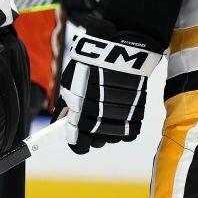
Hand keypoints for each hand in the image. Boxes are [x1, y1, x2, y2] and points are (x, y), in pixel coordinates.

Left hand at [54, 23, 161, 153]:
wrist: (119, 52)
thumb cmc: (90, 65)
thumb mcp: (70, 84)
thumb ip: (65, 106)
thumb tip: (60, 121)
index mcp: (81, 117)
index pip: (79, 145)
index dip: (77, 143)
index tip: (77, 139)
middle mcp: (101, 122)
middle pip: (97, 143)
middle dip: (92, 134)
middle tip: (92, 119)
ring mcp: (120, 120)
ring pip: (113, 138)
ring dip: (109, 129)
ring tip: (107, 110)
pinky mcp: (136, 116)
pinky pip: (129, 132)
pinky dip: (124, 125)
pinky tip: (119, 111)